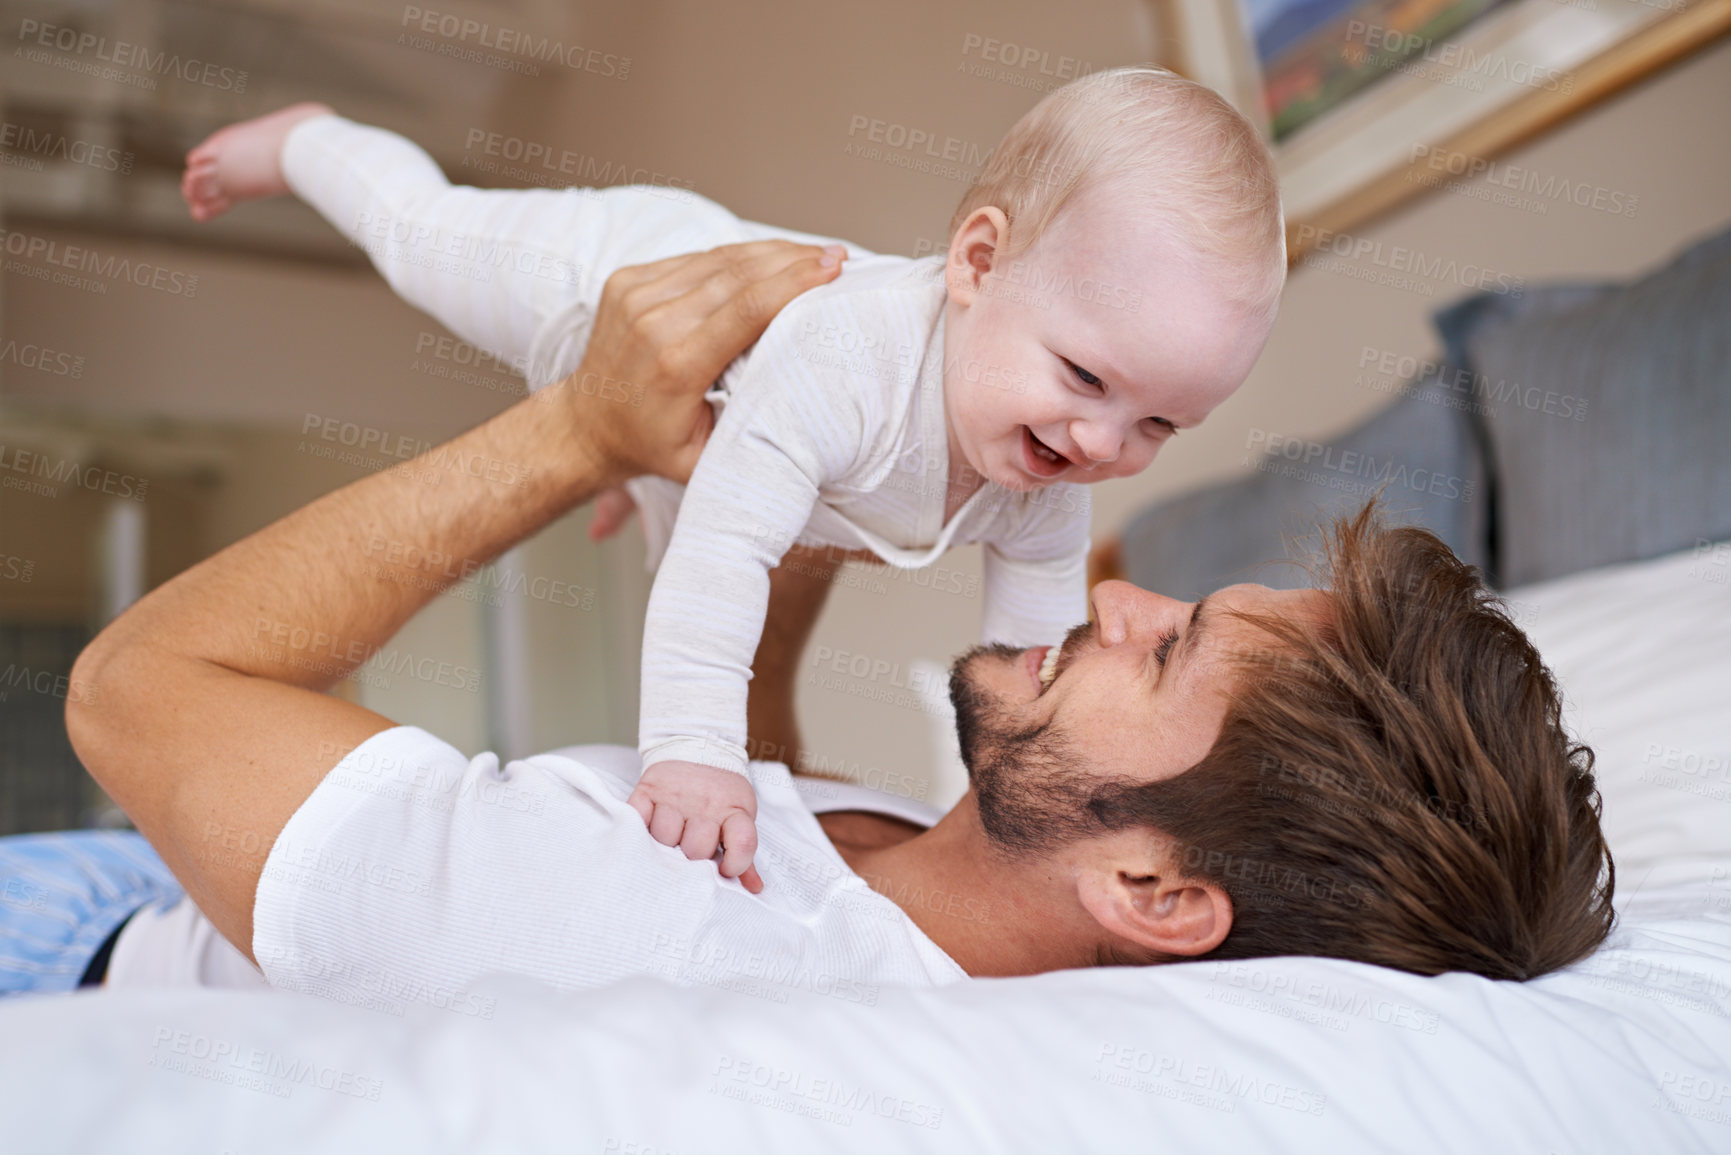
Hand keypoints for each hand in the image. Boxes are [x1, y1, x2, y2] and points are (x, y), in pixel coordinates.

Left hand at [544, 240, 845, 487]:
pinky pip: (695, 260)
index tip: (834, 268)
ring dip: (771, 253)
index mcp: (675, 365)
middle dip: (794, 260)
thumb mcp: (707, 459)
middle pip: (739, 274)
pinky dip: (737, 257)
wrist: (587, 424)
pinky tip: (769, 258)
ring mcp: (636, 294)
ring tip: (811, 253)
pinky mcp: (630, 280)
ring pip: (718, 259)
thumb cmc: (653, 446)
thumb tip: (808, 406)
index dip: (795, 283)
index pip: (748, 308)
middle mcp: (653, 321)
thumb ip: (751, 432)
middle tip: (838, 255)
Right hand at [628, 760, 763, 893]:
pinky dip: (640, 826)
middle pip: (696, 848)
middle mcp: (705, 803)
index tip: (725, 868)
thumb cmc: (720, 795)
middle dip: (693, 854)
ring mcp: (675, 795)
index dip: (734, 864)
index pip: (742, 844)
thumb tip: (753, 889)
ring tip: (672, 835)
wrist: (699, 747)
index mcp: (734, 810)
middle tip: (691, 847)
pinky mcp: (649, 789)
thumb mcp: (738, 817)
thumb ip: (743, 853)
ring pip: (665, 836)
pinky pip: (638, 817)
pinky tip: (649, 825)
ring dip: (665, 842)